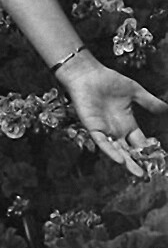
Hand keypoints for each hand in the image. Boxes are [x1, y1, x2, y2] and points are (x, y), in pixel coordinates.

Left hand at [58, 53, 167, 175]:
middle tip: (149, 174)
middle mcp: (117, 130)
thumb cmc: (108, 80)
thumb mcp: (134, 91)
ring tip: (139, 173)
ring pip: (117, 150)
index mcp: (127, 123)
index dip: (149, 151)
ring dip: (127, 162)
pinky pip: (103, 143)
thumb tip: (167, 108)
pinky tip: (120, 159)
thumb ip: (149, 101)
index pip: (140, 142)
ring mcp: (105, 130)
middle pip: (130, 151)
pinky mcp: (94, 128)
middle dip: (139, 162)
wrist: (87, 74)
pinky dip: (111, 151)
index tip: (159, 159)